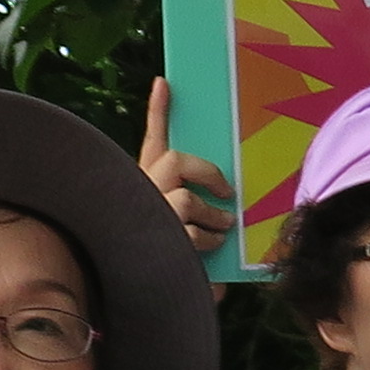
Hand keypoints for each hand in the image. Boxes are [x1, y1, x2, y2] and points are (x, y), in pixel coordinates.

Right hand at [138, 78, 232, 252]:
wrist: (145, 287)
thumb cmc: (168, 249)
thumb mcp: (184, 220)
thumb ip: (194, 195)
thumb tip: (197, 148)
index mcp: (147, 181)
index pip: (154, 139)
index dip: (159, 110)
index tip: (165, 82)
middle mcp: (142, 191)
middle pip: (174, 161)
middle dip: (207, 174)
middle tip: (227, 192)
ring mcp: (148, 213)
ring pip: (186, 201)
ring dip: (213, 218)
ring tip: (222, 229)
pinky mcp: (158, 237)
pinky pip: (193, 232)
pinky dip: (211, 242)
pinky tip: (214, 253)